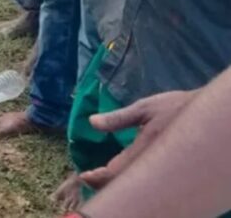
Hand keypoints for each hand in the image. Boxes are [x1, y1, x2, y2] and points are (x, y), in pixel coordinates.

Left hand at [79, 90, 197, 189]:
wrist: (208, 115)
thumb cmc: (176, 108)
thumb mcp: (145, 109)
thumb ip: (118, 118)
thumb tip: (92, 122)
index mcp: (146, 149)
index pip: (117, 171)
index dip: (99, 177)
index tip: (84, 175)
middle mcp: (154, 163)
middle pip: (126, 184)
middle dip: (106, 184)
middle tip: (89, 179)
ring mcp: (162, 168)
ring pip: (137, 184)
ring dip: (118, 183)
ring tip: (101, 178)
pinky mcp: (169, 168)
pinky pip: (147, 180)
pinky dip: (131, 179)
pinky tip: (122, 174)